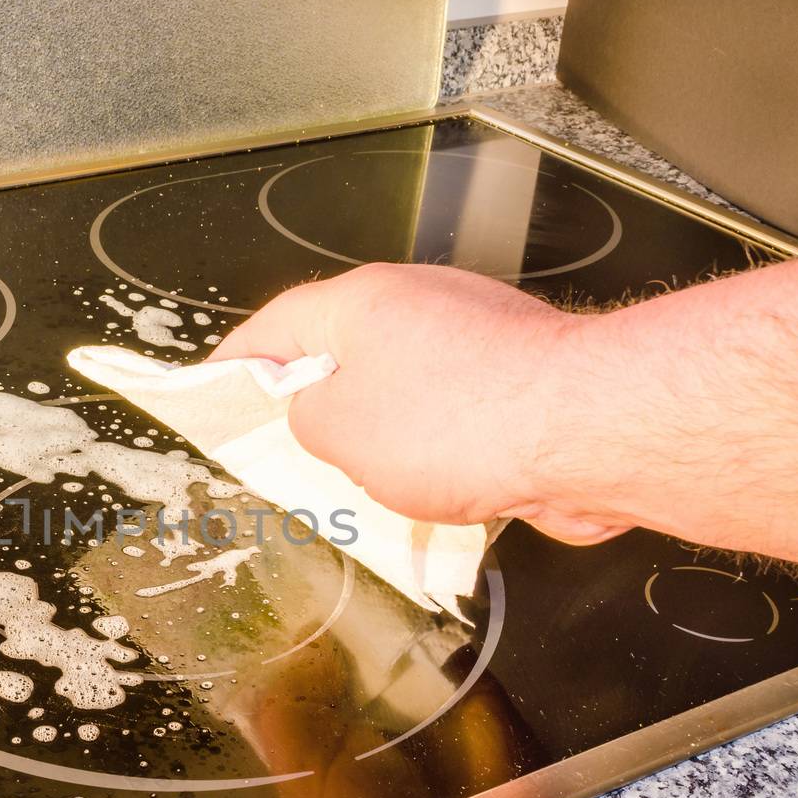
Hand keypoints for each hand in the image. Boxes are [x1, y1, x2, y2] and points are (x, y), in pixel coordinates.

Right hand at [208, 262, 632, 544]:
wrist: (584, 430)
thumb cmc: (457, 423)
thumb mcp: (337, 431)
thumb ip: (305, 420)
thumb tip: (319, 416)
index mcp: (361, 302)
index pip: (275, 325)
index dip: (237, 362)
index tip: (213, 389)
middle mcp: (419, 305)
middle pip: (344, 354)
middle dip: (317, 409)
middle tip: (288, 456)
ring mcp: (475, 337)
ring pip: (403, 390)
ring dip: (382, 438)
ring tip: (367, 490)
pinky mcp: (519, 377)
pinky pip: (454, 415)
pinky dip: (437, 452)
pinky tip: (436, 495)